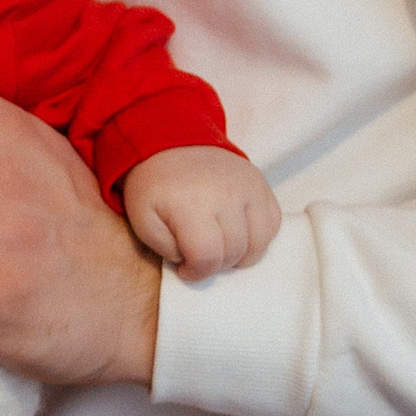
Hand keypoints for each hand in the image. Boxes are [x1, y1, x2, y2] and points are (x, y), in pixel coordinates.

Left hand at [122, 147, 282, 283]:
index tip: (186, 269)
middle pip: (233, 252)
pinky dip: (259, 237)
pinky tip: (238, 235)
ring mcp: (248, 187)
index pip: (207, 256)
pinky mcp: (261, 183)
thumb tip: (190, 262)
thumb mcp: (143, 220)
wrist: (172, 144)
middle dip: (216, 264)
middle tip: (200, 256)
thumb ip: (164, 248)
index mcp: (191, 204)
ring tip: (220, 248)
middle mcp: (226, 194)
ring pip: (258, 242)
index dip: (196, 272)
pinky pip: (273, 223)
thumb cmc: (155, 187)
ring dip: (240, 255)